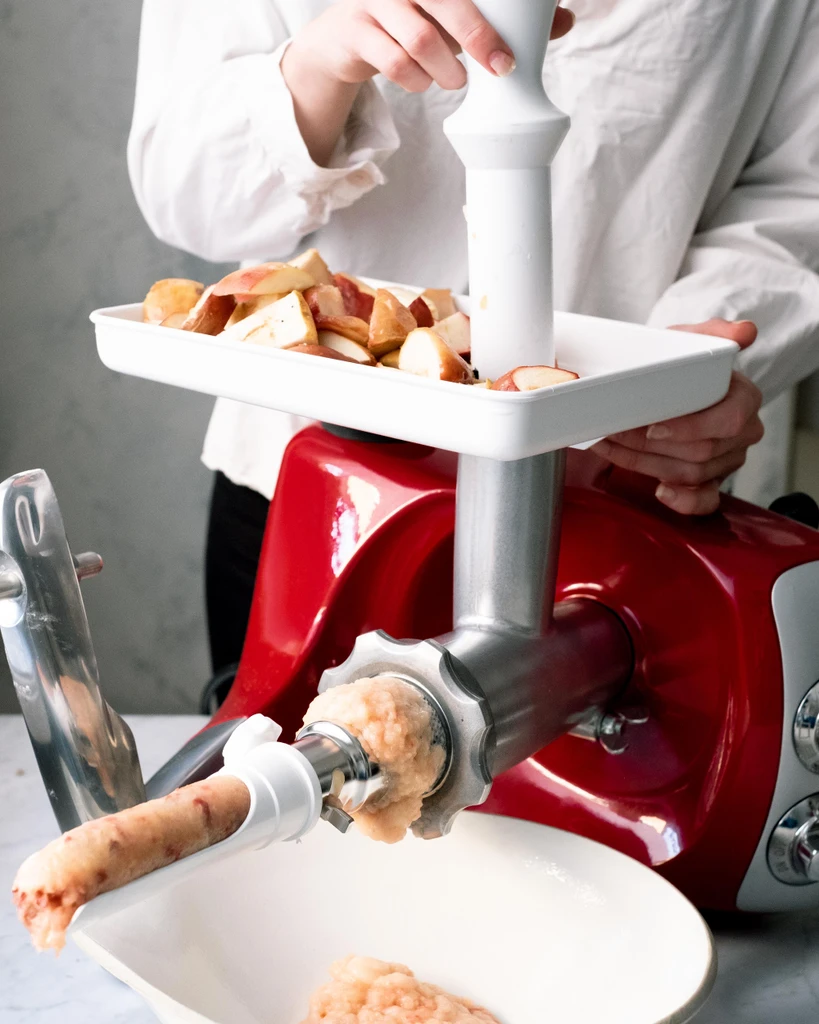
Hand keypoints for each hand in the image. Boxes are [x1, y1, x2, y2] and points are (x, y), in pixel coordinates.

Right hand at [282, 1, 573, 164]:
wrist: (345, 38)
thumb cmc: (413, 20)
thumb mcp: (455, 15)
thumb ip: (502, 18)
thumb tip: (563, 21)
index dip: (486, 20)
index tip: (511, 47)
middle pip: (446, 3)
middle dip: (478, 39)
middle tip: (500, 69)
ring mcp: (376, 2)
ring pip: (419, 39)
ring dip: (445, 70)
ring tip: (456, 81)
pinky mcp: (355, 31)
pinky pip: (392, 61)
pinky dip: (416, 80)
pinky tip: (424, 82)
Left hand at [591, 319, 763, 514]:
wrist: (667, 386)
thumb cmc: (680, 367)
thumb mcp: (691, 341)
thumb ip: (715, 333)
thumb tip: (743, 332)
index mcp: (744, 398)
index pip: (729, 421)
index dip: (691, 428)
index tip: (653, 427)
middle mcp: (741, 432)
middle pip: (702, 452)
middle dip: (650, 446)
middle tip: (615, 432)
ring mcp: (727, 459)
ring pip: (691, 474)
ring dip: (644, 463)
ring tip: (612, 446)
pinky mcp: (712, 481)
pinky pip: (704, 501)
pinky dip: (681, 501)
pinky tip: (659, 490)